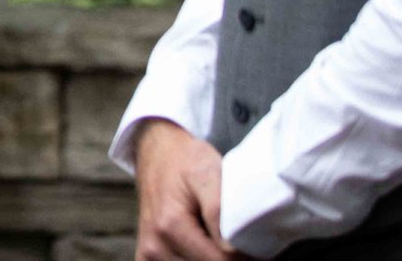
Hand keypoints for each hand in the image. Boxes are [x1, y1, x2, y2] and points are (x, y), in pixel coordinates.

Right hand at [133, 119, 234, 260]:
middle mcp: (154, 246)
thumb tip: (232, 249)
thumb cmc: (186, 160)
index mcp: (170, 226)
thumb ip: (219, 211)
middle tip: (242, 242)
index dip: (246, 257)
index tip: (257, 244)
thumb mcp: (208, 173)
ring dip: (211, 260)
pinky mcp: (144, 257)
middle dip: (229, 259)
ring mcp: (148, 254)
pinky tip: (201, 249)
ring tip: (220, 242)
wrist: (157, 152)